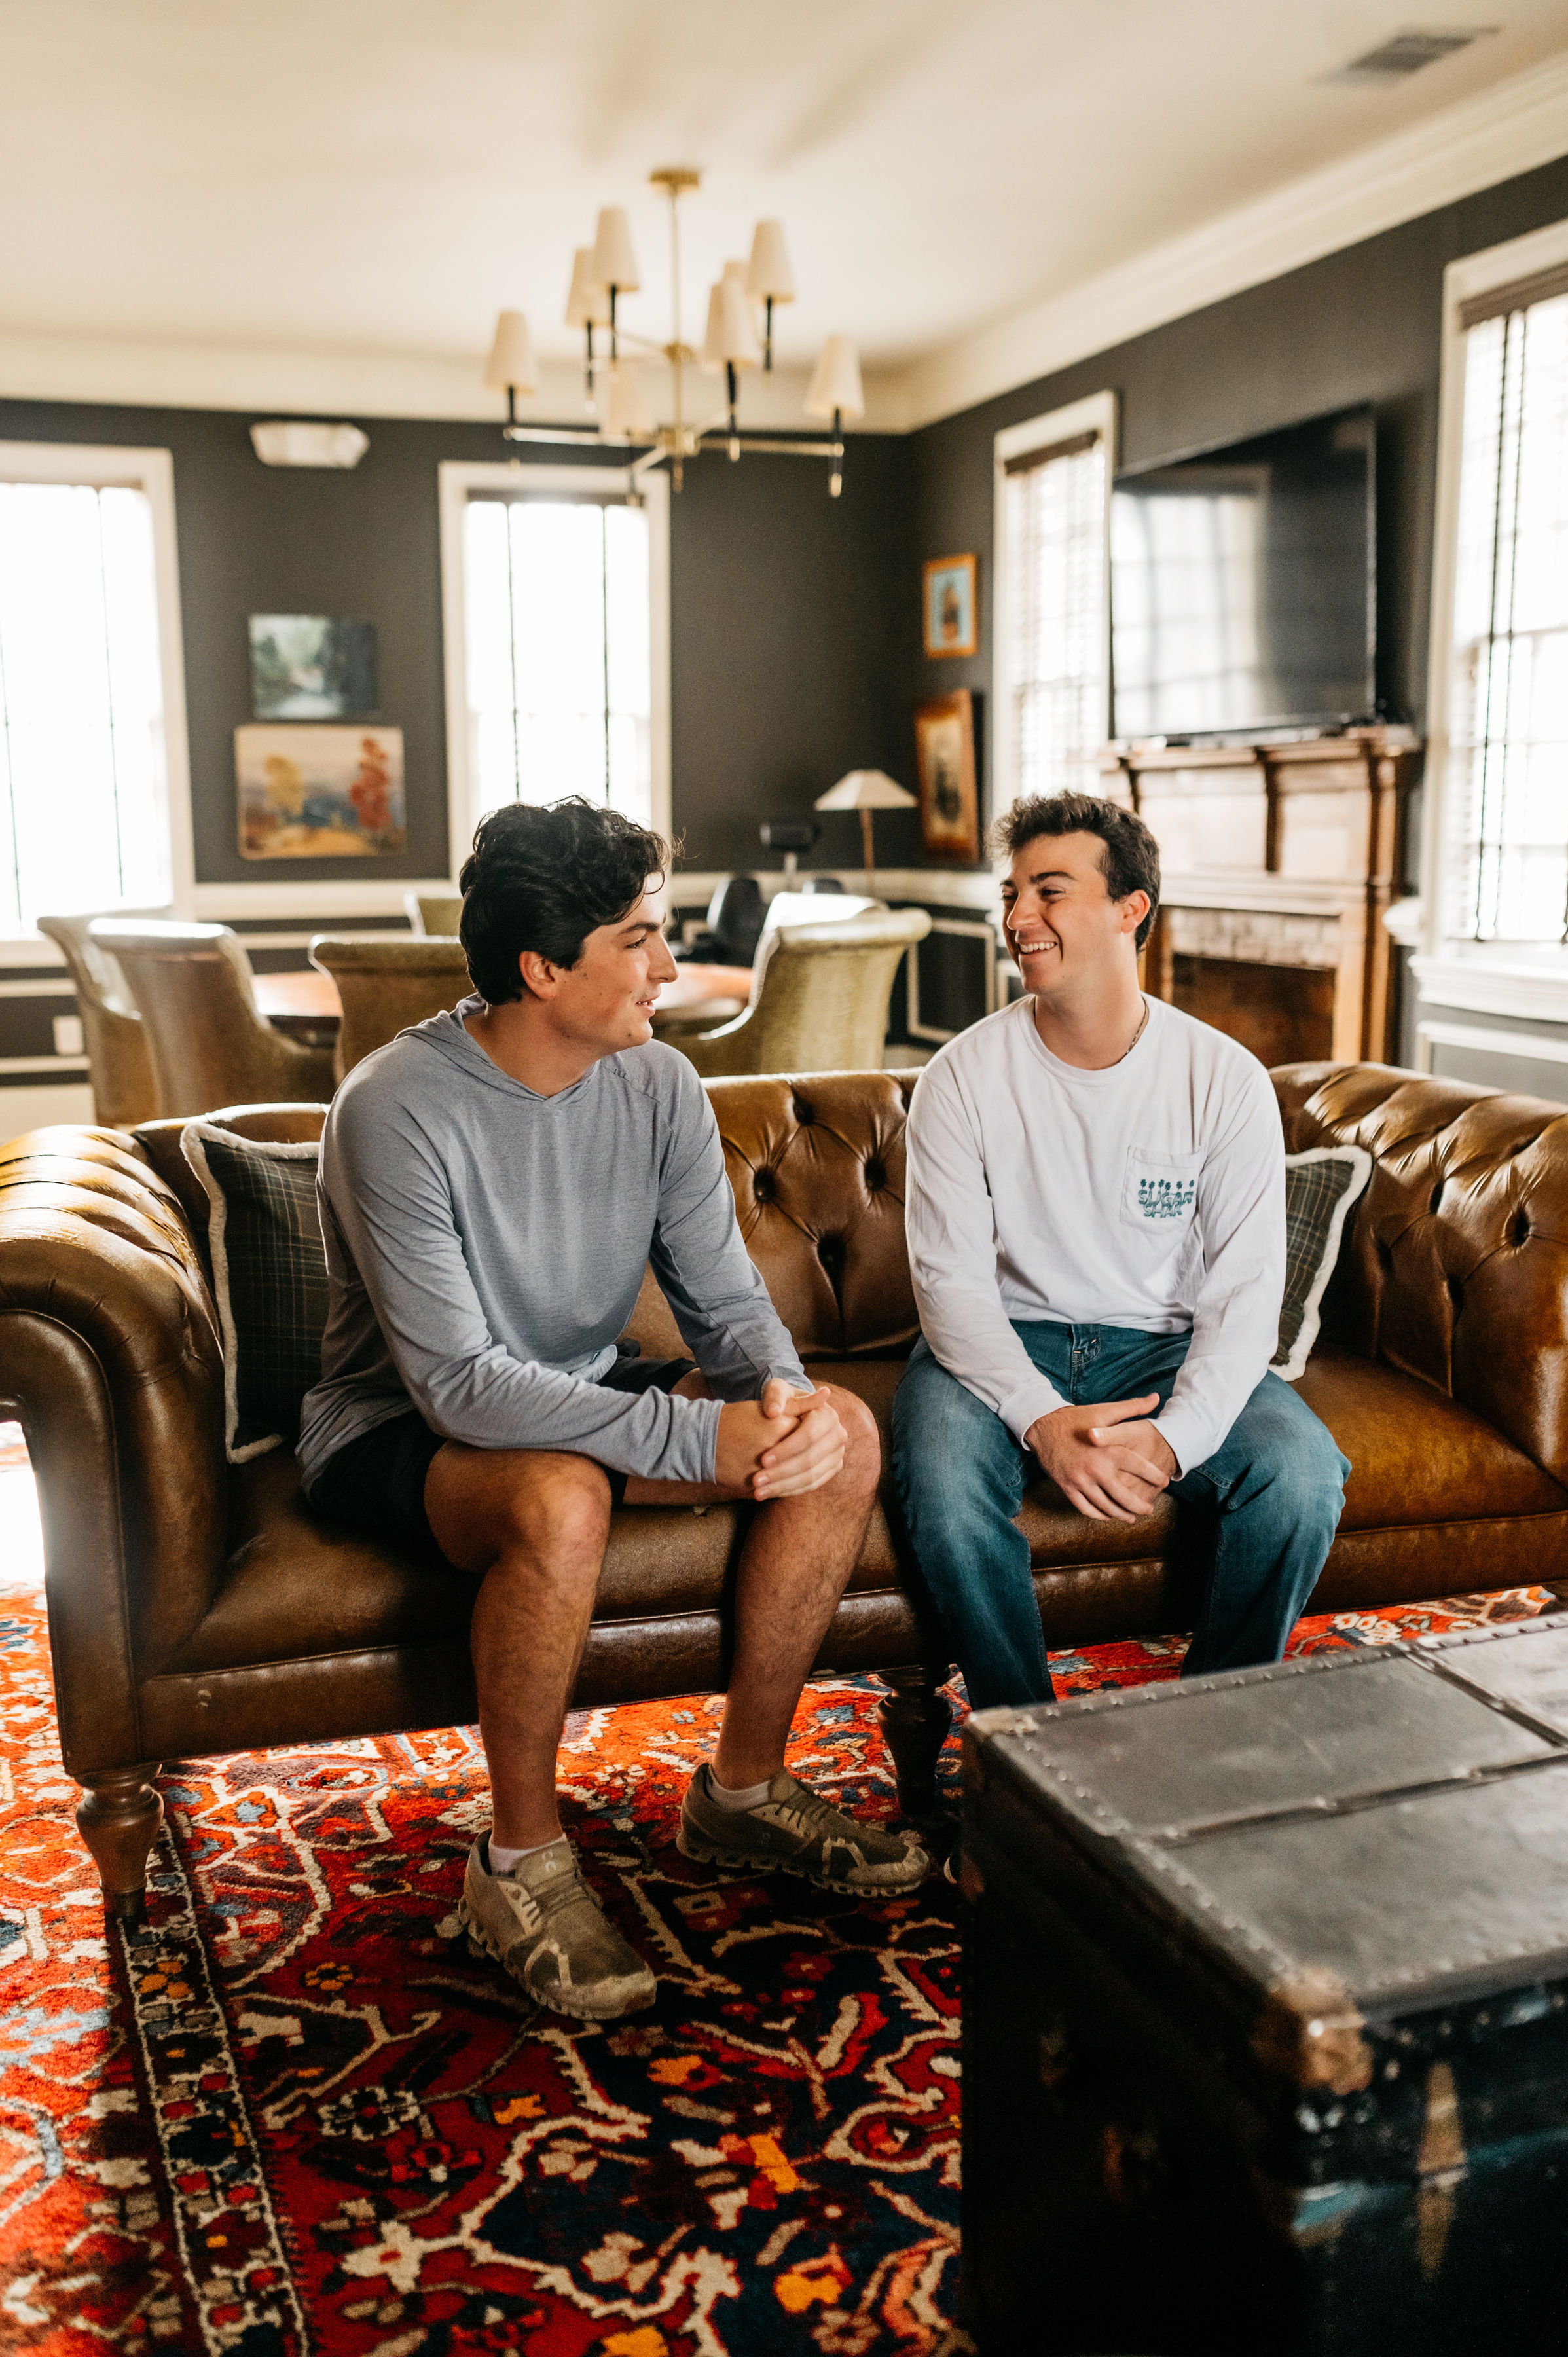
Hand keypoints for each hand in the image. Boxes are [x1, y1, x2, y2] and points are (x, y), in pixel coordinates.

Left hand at [714, 1381, 846, 1500]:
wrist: (794, 1415)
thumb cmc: (782, 1401)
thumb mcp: (776, 1391)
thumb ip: (774, 1397)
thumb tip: (773, 1412)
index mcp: (828, 1415)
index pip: (809, 1436)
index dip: (786, 1449)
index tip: (763, 1460)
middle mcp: (838, 1435)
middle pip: (811, 1460)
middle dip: (782, 1472)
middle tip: (757, 1480)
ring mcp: (836, 1455)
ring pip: (811, 1476)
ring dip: (783, 1486)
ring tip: (758, 1491)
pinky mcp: (831, 1469)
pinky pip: (812, 1485)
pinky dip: (790, 1491)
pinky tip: (769, 1493)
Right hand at [1025, 1393, 1175, 1522]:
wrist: (1042, 1426)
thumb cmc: (1077, 1418)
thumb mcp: (1105, 1411)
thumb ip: (1133, 1407)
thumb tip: (1156, 1397)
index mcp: (1108, 1450)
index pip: (1139, 1468)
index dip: (1155, 1477)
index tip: (1165, 1482)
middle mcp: (1094, 1469)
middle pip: (1123, 1497)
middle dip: (1140, 1506)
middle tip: (1149, 1509)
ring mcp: (1079, 1481)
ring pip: (1105, 1507)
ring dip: (1120, 1515)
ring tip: (1131, 1517)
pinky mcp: (1067, 1487)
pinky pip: (1085, 1508)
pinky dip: (1098, 1515)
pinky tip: (1107, 1515)